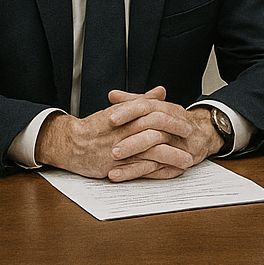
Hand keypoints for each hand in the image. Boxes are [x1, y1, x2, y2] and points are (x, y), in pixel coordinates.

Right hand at [35, 86, 220, 180]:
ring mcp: (120, 151)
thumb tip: (161, 91)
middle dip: (176, 137)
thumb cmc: (97, 126)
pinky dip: (156, 172)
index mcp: (126, 116)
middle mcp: (124, 132)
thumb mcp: (120, 110)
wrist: (70, 143)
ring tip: (187, 161)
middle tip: (193, 140)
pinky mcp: (115, 167)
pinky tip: (169, 173)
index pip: (155, 114)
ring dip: (171, 157)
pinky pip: (139, 170)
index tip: (187, 123)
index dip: (173, 120)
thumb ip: (142, 101)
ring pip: (150, 153)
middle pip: (155, 133)